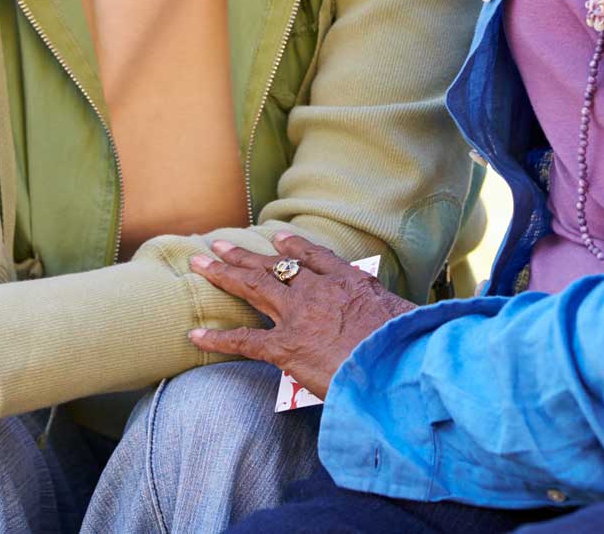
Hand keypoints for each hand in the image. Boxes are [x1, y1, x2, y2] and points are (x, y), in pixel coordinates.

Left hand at [187, 232, 415, 399]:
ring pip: (253, 287)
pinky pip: (243, 340)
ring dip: (223, 273)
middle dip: (242, 255)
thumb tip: (405, 322)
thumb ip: (394, 315)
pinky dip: (217, 337)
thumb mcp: (405, 317)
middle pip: (273, 267)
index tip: (277, 240)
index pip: (315, 258)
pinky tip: (194, 333)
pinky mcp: (285, 347)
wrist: (395, 365)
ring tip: (200, 263)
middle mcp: (318, 291)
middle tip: (218, 244)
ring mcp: (298, 316)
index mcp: (348, 282)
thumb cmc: (408, 344)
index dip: (292, 248)